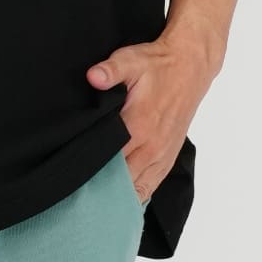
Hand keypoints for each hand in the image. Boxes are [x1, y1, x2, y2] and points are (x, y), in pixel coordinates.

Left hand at [85, 36, 216, 202]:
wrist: (190, 66)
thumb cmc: (158, 64)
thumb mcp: (131, 60)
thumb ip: (110, 71)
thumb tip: (93, 77)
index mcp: (139, 126)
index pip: (109, 160)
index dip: (89, 171)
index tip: (72, 177)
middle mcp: (152, 147)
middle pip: (121, 181)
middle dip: (100, 187)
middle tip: (78, 193)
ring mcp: (162, 154)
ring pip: (138, 188)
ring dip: (119, 194)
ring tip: (96, 201)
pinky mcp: (169, 156)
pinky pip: (152, 185)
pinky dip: (137, 193)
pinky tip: (122, 198)